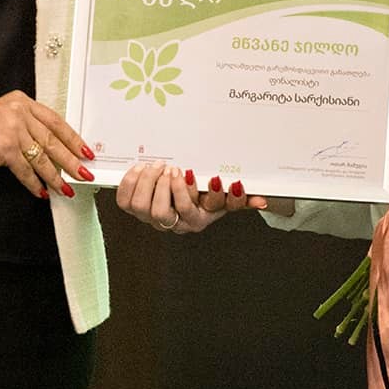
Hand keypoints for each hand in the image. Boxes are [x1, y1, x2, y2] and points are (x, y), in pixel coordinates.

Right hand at [0, 89, 95, 199]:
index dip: (73, 138)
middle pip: (53, 140)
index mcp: (22, 101)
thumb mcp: (2, 116)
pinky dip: (34, 183)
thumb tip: (49, 148)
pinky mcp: (5, 148)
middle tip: (84, 173)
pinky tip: (41, 191)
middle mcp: (20, 112)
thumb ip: (25, 125)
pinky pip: (25, 170)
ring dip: (55, 177)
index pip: (56, 121)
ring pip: (42, 158)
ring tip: (66, 188)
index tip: (85, 150)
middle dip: (71, 161)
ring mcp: (13, 129)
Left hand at [115, 161, 266, 233]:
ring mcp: (153, 218)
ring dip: (149, 183)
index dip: (194, 193)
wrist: (183, 199)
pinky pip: (125, 201)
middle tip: (175, 168)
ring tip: (159, 166)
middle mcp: (175, 222)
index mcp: (199, 218)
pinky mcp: (135, 209)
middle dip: (168, 189)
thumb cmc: (207, 195)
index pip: (196, 210)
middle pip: (164, 214)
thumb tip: (262, 202)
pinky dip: (131, 182)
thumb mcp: (226, 197)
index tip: (204, 175)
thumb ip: (242, 198)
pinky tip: (142, 168)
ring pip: (143, 207)